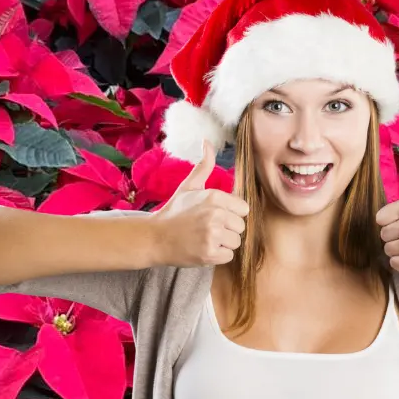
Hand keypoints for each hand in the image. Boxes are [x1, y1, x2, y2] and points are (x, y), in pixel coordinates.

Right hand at [150, 140, 249, 266]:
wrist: (154, 238)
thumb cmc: (174, 212)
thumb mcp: (188, 186)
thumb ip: (203, 166)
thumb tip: (207, 142)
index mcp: (214, 196)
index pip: (243, 209)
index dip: (231, 214)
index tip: (214, 217)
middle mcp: (215, 214)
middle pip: (240, 226)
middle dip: (227, 230)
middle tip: (206, 229)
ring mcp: (212, 234)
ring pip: (236, 242)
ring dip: (223, 244)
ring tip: (204, 239)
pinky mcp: (209, 253)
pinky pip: (228, 256)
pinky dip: (217, 256)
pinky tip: (202, 249)